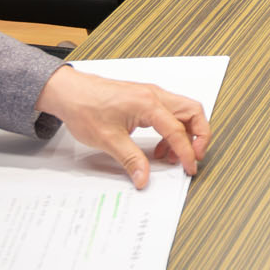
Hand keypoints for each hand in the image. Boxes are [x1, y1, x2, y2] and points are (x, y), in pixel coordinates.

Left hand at [35, 66, 210, 188]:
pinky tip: (158, 146)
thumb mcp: (108, 140)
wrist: (70, 92)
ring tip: (171, 155)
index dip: (187, 152)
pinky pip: (170, 113)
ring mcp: (151, 95)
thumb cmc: (85, 108)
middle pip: (193, 112)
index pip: (178, 130)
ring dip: (185, 133)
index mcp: (149, 104)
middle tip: (194, 156)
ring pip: (184, 110)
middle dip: (200, 135)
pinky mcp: (145, 99)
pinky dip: (172, 129)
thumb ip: (131, 160)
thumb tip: (144, 177)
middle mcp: (155, 96)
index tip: (189, 167)